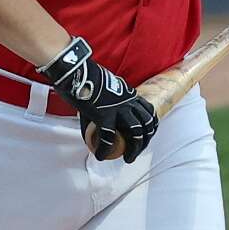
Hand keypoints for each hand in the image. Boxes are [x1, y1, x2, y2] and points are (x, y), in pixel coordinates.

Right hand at [41, 36, 158, 163]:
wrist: (78, 72)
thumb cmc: (87, 78)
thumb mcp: (103, 89)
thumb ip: (104, 102)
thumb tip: (98, 116)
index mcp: (130, 95)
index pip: (149, 112)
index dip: (151, 127)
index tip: (146, 137)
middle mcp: (128, 102)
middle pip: (146, 125)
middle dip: (145, 142)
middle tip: (136, 152)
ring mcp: (118, 109)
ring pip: (135, 132)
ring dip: (134, 149)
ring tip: (128, 158)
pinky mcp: (104, 115)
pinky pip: (108, 137)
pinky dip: (105, 149)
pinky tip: (101, 156)